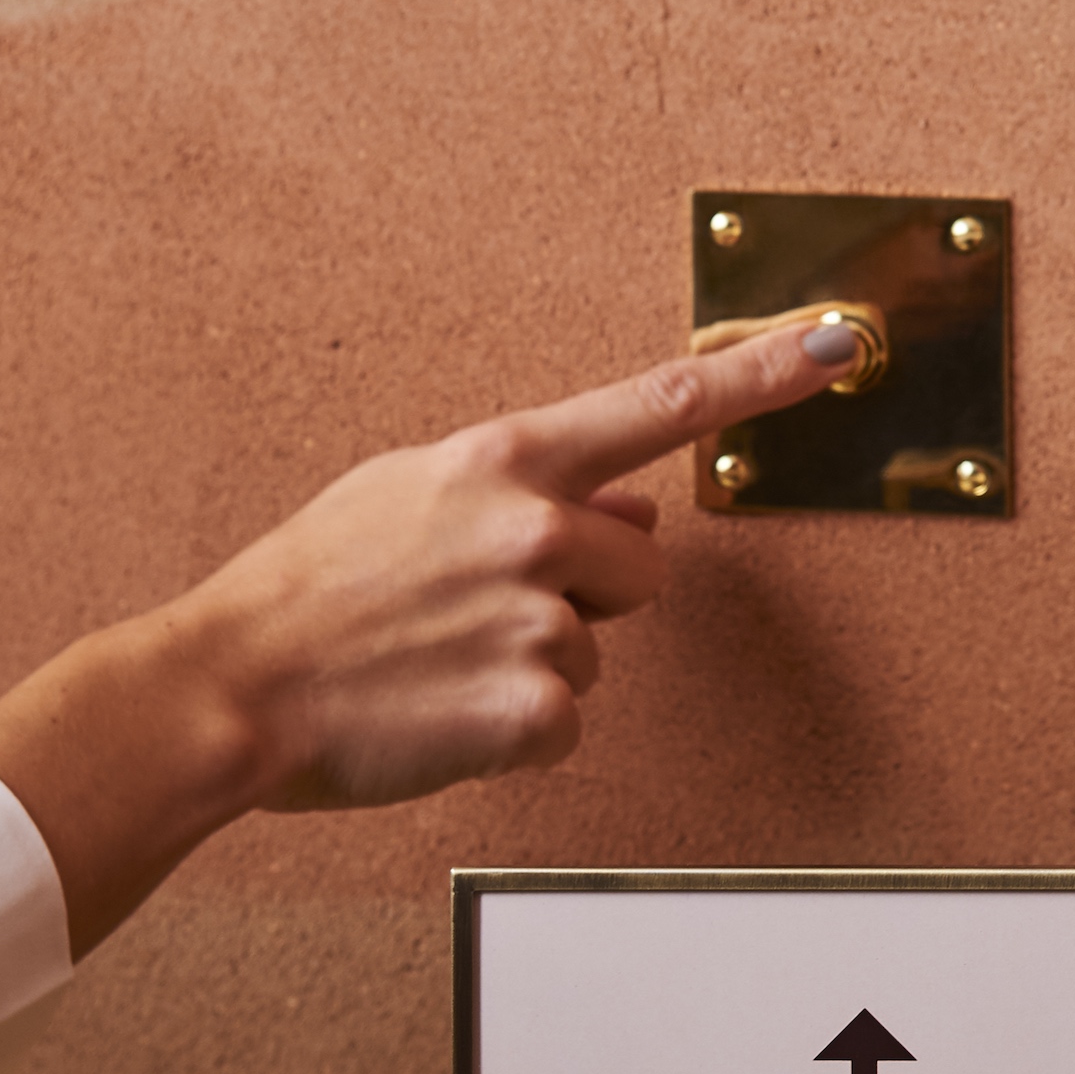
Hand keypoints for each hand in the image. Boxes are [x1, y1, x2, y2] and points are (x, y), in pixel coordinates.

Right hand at [0, 318, 856, 957]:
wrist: (235, 685)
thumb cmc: (312, 589)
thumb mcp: (410, 495)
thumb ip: (526, 488)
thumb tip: (632, 502)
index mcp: (508, 460)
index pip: (663, 403)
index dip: (764, 373)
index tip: (839, 343)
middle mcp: (538, 528)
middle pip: (642, 566)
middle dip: (585, 594)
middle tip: (478, 610)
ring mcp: (541, 619)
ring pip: (599, 650)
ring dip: (539, 664)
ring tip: (443, 661)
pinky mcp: (535, 707)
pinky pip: (567, 719)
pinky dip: (517, 730)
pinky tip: (446, 711)